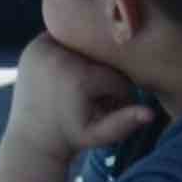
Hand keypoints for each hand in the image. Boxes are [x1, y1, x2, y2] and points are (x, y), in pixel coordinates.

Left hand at [6, 33, 160, 160]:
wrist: (31, 139)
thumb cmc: (70, 138)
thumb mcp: (99, 135)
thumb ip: (125, 123)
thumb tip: (151, 114)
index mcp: (78, 78)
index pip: (115, 75)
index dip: (119, 94)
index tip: (112, 109)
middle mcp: (59, 58)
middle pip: (99, 58)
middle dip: (104, 76)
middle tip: (97, 98)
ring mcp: (43, 50)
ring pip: (84, 47)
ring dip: (89, 63)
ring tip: (83, 89)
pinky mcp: (33, 48)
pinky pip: (64, 41)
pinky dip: (71, 53)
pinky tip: (69, 74)